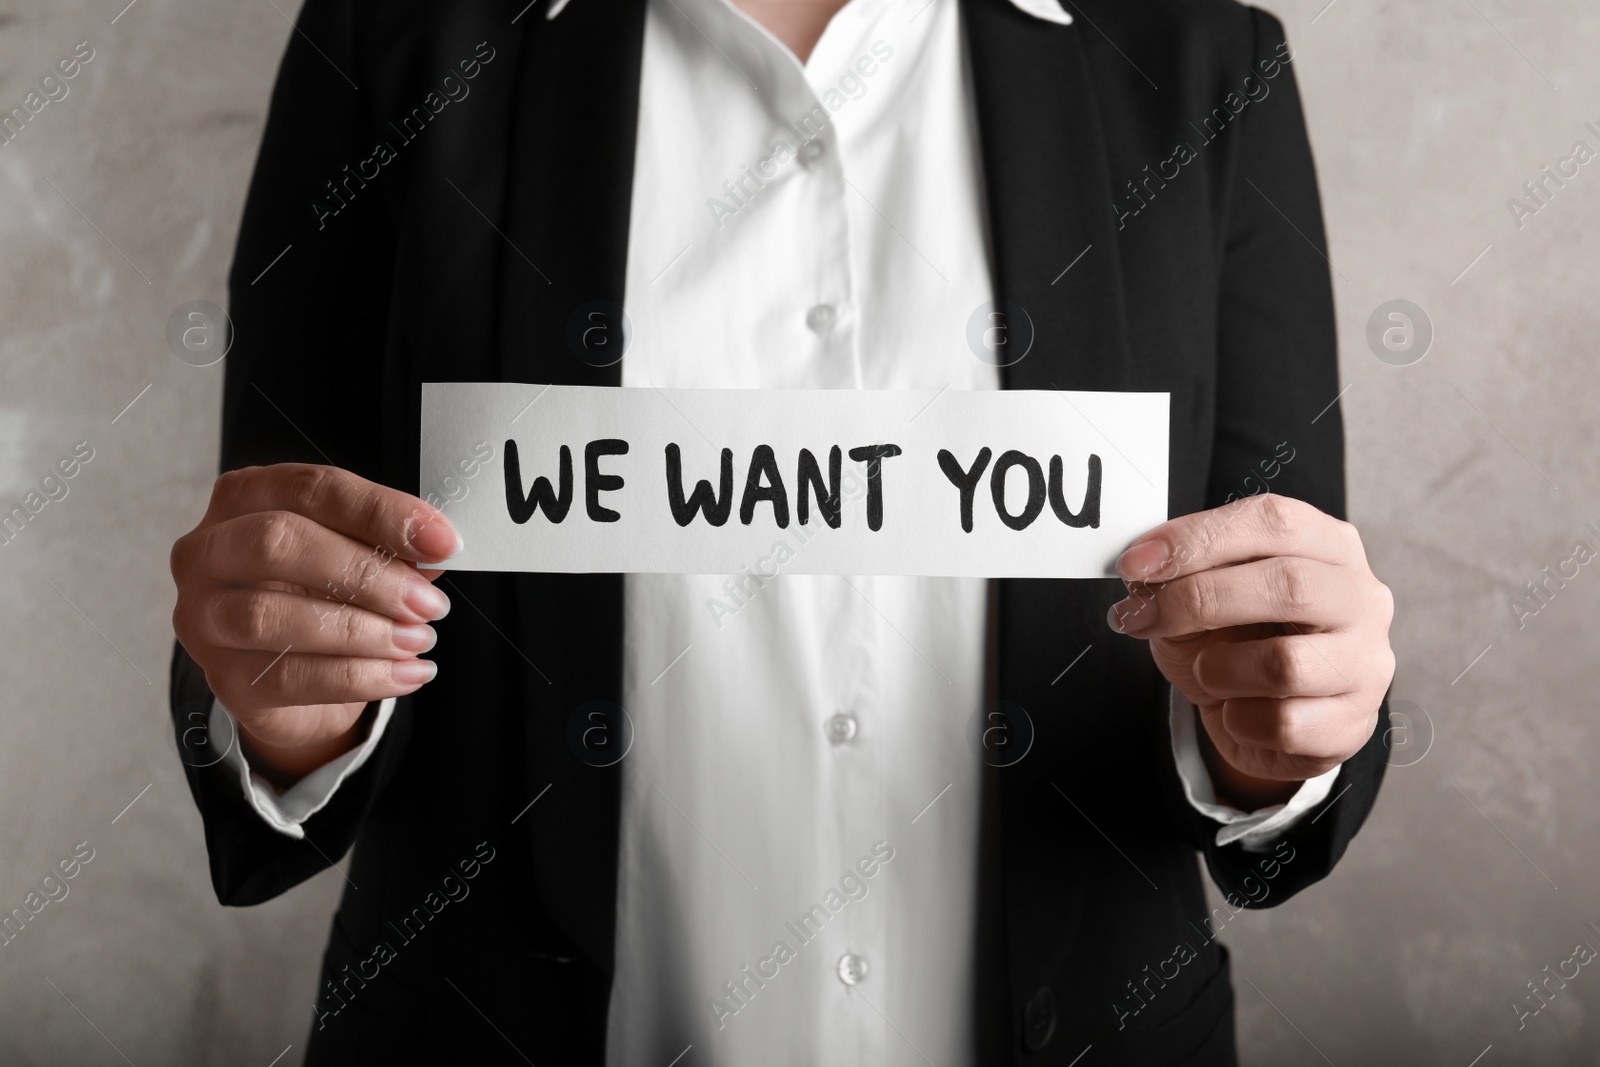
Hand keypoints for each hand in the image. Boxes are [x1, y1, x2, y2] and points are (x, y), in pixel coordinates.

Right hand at [171, 464, 458, 785]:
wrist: (292, 673)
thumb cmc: (321, 592)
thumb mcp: (356, 554)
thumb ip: (388, 545)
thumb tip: (435, 548)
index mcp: (245, 498)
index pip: (311, 489)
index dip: (381, 512)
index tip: (441, 541)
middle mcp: (208, 551)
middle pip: (277, 542)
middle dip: (366, 574)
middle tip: (426, 602)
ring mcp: (203, 617)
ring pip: (272, 615)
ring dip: (361, 630)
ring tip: (418, 639)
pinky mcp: (223, 678)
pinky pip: (289, 677)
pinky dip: (360, 677)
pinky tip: (407, 674)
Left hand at [1107, 494, 1393, 805]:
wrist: (1260, 718)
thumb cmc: (1235, 642)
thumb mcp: (1197, 597)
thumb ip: (1177, 575)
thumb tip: (1142, 570)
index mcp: (1327, 544)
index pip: (1274, 521)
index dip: (1199, 538)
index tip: (1137, 562)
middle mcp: (1360, 598)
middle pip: (1289, 584)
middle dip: (1199, 600)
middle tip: (1142, 617)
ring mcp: (1366, 663)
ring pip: (1284, 664)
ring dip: (1218, 670)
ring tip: (1204, 672)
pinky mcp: (1355, 724)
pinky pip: (1284, 725)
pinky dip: (1238, 720)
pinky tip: (1235, 711)